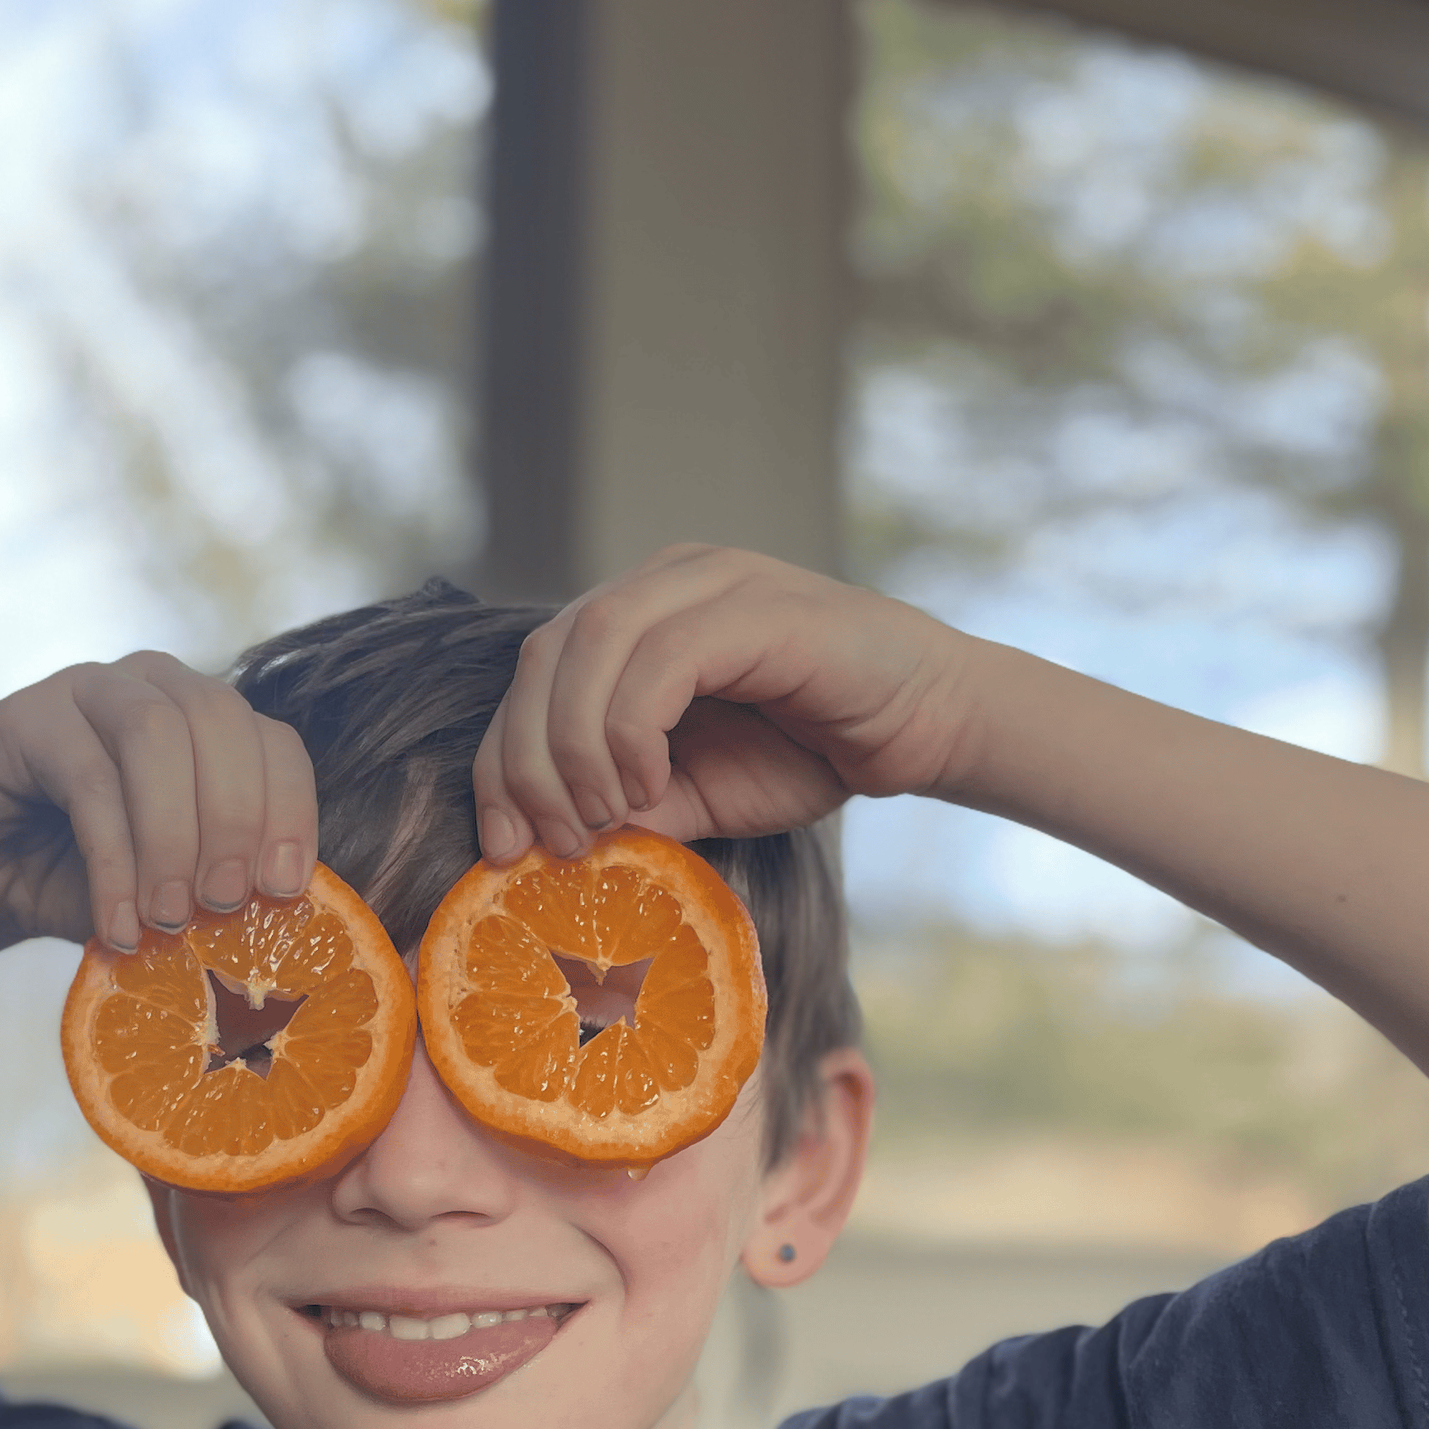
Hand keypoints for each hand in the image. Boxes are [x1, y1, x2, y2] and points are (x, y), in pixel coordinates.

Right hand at [0, 653, 319, 951]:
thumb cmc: (83, 884)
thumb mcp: (168, 893)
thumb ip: (221, 890)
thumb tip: (294, 923)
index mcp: (206, 719)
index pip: (272, 741)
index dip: (290, 811)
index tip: (287, 890)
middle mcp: (154, 685)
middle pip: (221, 721)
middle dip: (235, 820)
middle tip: (228, 905)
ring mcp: (88, 688)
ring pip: (156, 736)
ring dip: (173, 836)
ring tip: (171, 919)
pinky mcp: (25, 716)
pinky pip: (87, 778)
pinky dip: (113, 859)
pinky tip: (117, 923)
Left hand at [472, 544, 976, 861]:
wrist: (926, 724)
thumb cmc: (812, 751)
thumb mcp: (695, 792)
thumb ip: (627, 803)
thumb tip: (550, 841)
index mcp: (637, 617)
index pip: (533, 676)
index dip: (502, 761)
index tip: (504, 845)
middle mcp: (662, 583)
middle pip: (545, 655)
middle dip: (527, 761)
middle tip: (550, 843)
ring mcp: (706, 583)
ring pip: (589, 645)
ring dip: (574, 749)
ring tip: (600, 821)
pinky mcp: (750, 605)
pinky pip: (657, 661)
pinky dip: (630, 732)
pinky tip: (649, 786)